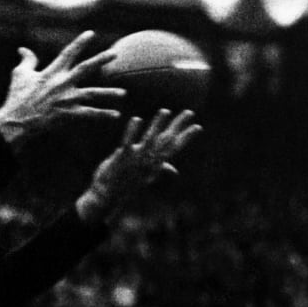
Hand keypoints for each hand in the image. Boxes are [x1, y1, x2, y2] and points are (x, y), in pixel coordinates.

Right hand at [0, 31, 124, 151]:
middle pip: (85, 68)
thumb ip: (27, 60)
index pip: (68, 53)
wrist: (16, 121)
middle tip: (115, 53)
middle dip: (100, 60)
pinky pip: (89, 114)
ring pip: (92, 94)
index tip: (91, 34)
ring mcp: (66, 99)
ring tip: (124, 93)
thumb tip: (23, 49)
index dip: (79, 43)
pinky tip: (116, 115)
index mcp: (51, 72)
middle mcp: (61, 83)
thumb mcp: (19, 75)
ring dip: (109, 93)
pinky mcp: (68, 114)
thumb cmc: (17, 97)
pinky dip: (103, 115)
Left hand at [76, 109, 202, 220]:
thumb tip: (175, 171)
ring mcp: (136, 159)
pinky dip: (132, 131)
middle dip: (177, 125)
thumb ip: (161, 169)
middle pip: (166, 140)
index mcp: (156, 164)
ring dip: (157, 124)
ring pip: (150, 139)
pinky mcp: (122, 157)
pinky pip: (128, 142)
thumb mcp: (147, 177)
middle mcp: (149, 161)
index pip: (174, 148)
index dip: (186, 137)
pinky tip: (137, 119)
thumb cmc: (128, 184)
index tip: (198, 126)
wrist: (109, 196)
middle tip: (189, 112)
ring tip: (165, 110)